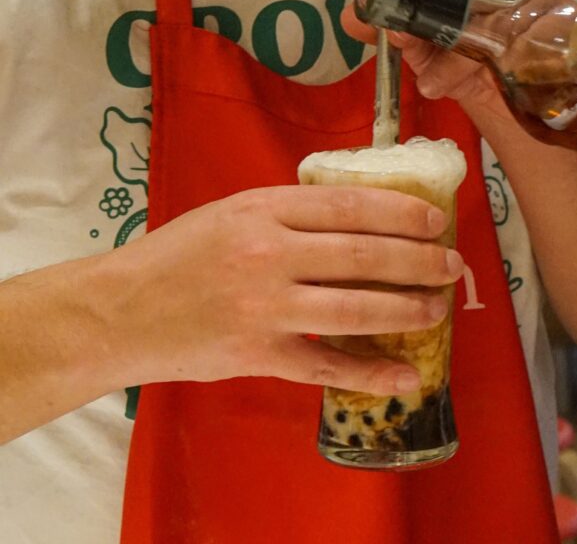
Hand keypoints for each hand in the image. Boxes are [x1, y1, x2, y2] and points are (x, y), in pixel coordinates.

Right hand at [106, 185, 462, 393]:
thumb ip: (292, 211)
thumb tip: (362, 209)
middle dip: (418, 260)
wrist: (121, 311)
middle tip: (452, 264)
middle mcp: (270, 254)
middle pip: (363, 255)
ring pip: (355, 308)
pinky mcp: (258, 354)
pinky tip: (406, 375)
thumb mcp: (236, 211)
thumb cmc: (182, 253)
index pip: (350, 206)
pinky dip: (371, 372)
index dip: (401, 212)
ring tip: (438, 308)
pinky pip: (326, 366)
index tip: (435, 219)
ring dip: (407, 310)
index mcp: (266, 209)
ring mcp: (265, 307)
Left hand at [344, 0, 557, 122]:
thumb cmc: (472, 37)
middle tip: (408, 38)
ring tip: (436, 77)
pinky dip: (500, 59)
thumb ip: (392, 24)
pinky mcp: (569, 14)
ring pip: (502, 4)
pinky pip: (532, 34)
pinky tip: (479, 80)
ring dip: (463, 45)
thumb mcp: (428, 33)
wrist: (522, 77)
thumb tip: (354, 19)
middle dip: (439, 3)